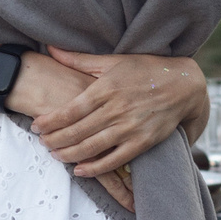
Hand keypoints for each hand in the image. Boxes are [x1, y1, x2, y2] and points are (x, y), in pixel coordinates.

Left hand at [8, 52, 135, 208]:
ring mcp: (130, 128)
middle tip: (42, 142)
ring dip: (69, 154)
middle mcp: (116, 109)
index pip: (70, 110)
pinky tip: (80, 170)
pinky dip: (95, 168)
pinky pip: (114, 160)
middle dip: (54, 140)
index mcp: (106, 88)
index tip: (37, 125)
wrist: (184, 85)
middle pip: (77, 131)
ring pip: (91, 147)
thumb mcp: (113, 60)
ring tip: (55, 155)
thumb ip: (80, 59)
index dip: (50, 121)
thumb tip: (51, 49)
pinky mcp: (143, 142)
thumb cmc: (146, 69)